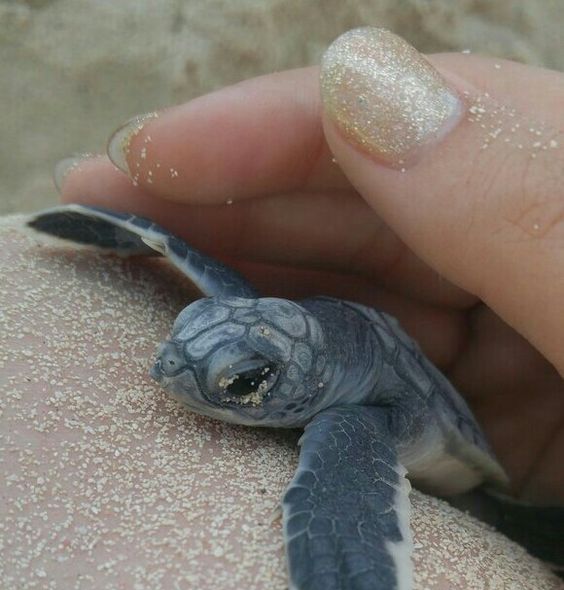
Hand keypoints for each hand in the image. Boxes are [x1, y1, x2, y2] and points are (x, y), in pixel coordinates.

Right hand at [58, 28, 563, 503]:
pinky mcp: (496, 428)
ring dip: (256, 306)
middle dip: (233, 213)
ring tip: (149, 301)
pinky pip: (384, 398)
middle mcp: (522, 250)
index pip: (404, 125)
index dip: (271, 130)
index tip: (147, 159)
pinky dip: (313, 397)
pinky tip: (244, 387)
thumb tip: (362, 87)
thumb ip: (520, 198)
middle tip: (107, 224)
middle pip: (358, 214)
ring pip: (354, 307)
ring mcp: (508, 342)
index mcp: (561, 187)